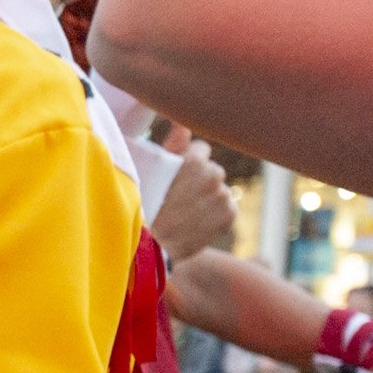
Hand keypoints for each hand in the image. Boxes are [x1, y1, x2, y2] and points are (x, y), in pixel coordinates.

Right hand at [151, 133, 236, 260]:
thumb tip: (183, 124)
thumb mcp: (151, 173)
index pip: (201, 150)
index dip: (187, 164)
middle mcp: (214, 175)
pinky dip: (215, 215)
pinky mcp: (229, 215)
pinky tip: (196, 223)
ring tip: (186, 214)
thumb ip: (173, 145)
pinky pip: (226, 209)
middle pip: (211, 171)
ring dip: (207, 198)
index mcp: (195, 160)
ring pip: (218, 191)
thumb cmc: (143, 208)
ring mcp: (223, 196)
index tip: (175, 179)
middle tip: (178, 199)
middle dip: (199, 181)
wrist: (149, 248)